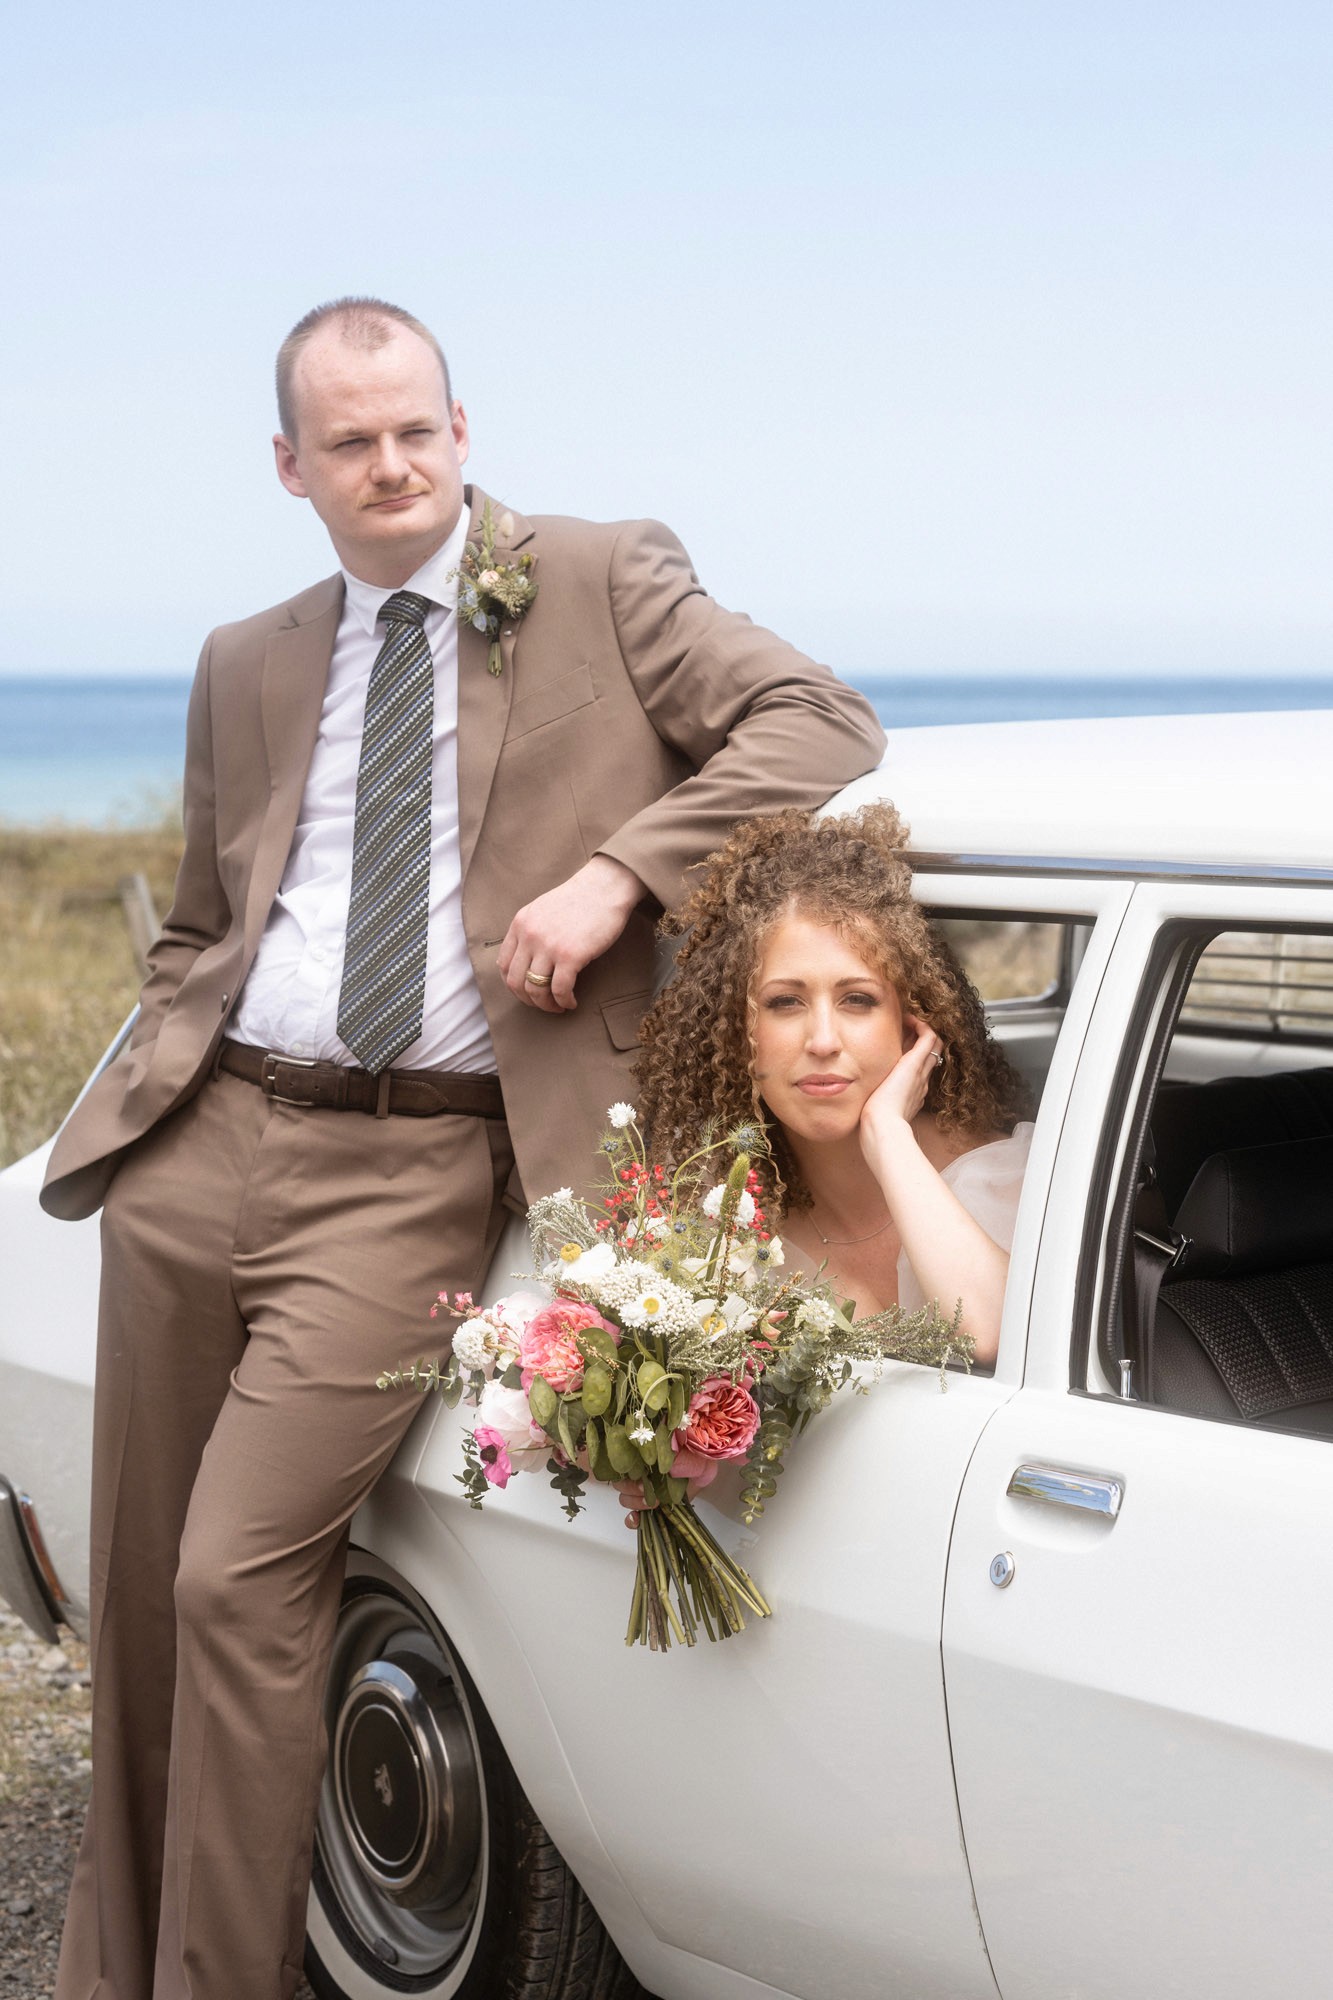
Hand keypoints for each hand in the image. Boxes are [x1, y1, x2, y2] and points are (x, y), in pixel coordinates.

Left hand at [498, 855, 643, 1011]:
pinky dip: (564, 1001)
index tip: (527, 992)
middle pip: (515, 982)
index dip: (514, 985)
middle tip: (543, 1004)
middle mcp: (529, 935)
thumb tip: (525, 960)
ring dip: (546, 1005)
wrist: (605, 887)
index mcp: (520, 924)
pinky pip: (560, 990)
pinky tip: (571, 1002)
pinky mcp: (570, 955)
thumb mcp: (542, 910)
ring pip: (535, 989)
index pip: (503, 965)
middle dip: (528, 1000)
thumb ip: (530, 931)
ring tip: (558, 1006)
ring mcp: (548, 946)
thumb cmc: (580, 899)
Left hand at [859, 1014, 941, 1160]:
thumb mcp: (875, 1111)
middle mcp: (920, 1082)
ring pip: (933, 1046)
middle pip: (929, 1057)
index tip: (900, 1050)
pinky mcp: (915, 1063)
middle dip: (920, 1042)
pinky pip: (929, 1038)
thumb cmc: (875, 1122)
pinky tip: (911, 1020)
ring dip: (923, 1031)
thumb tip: (860, 1104)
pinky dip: (923, 1026)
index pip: (918, 1072)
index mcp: (911, 1094)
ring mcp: (920, 1072)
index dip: (913, 1058)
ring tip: (911, 1021)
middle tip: (908, 1030)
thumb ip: (872, 1104)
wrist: (883, 1125)